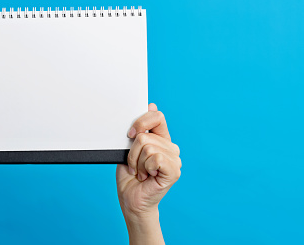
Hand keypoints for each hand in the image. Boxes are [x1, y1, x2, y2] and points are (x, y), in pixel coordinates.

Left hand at [116, 103, 180, 217]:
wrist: (131, 200)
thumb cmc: (129, 176)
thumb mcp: (129, 148)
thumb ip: (140, 129)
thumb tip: (151, 104)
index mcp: (161, 138)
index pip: (157, 116)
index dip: (140, 121)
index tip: (129, 134)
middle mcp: (170, 147)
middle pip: (145, 135)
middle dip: (132, 152)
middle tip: (135, 165)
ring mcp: (174, 159)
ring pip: (148, 147)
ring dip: (137, 162)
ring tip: (141, 172)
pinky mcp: (174, 171)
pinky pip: (155, 158)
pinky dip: (145, 167)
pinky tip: (147, 176)